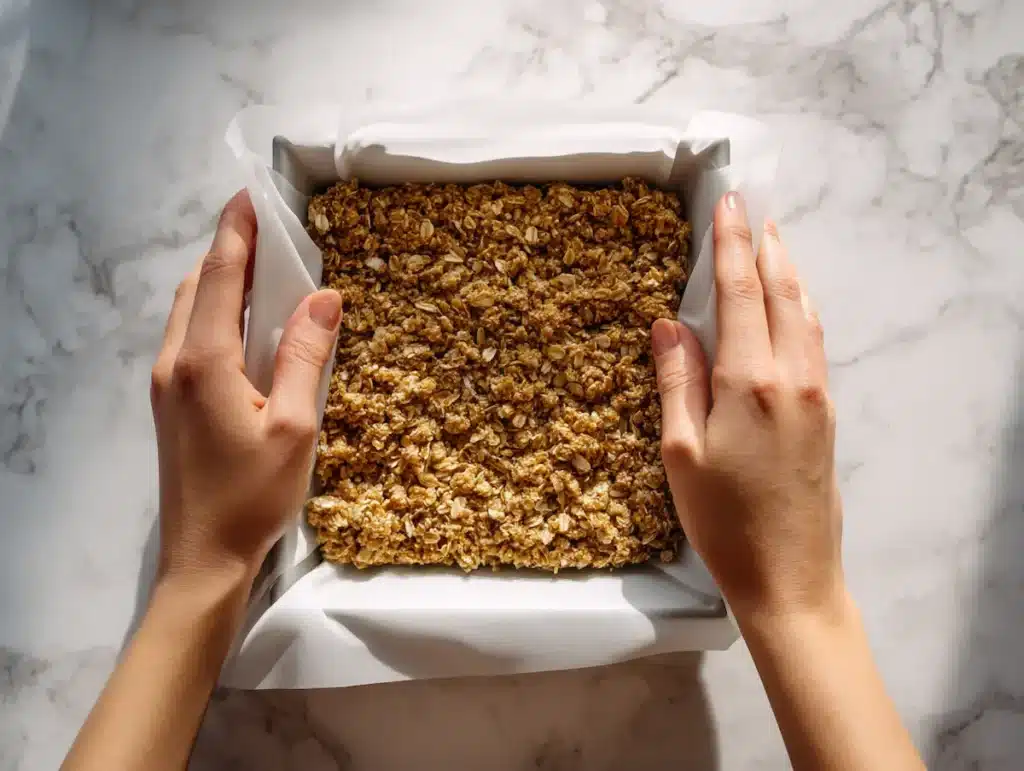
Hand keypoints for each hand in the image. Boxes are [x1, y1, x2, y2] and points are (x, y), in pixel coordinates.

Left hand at [150, 191, 341, 582]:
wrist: (203, 556)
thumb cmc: (254, 495)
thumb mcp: (296, 425)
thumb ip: (307, 356)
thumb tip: (325, 297)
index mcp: (205, 360)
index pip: (221, 275)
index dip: (238, 230)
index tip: (252, 193)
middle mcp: (175, 362)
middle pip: (198, 285)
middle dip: (229, 248)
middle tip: (267, 226)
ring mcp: (166, 383)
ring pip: (189, 311)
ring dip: (219, 280)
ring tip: (260, 267)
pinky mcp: (170, 403)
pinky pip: (188, 337)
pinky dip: (213, 312)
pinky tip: (243, 323)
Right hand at [652, 191, 842, 623]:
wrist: (792, 578)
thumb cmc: (724, 522)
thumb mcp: (681, 454)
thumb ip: (678, 382)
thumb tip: (668, 325)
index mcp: (750, 382)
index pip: (740, 294)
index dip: (730, 245)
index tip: (729, 204)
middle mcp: (793, 378)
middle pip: (782, 293)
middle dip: (766, 247)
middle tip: (754, 209)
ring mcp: (817, 396)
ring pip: (806, 315)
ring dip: (788, 273)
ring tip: (773, 243)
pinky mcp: (826, 415)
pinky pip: (815, 342)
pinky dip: (802, 309)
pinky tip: (793, 306)